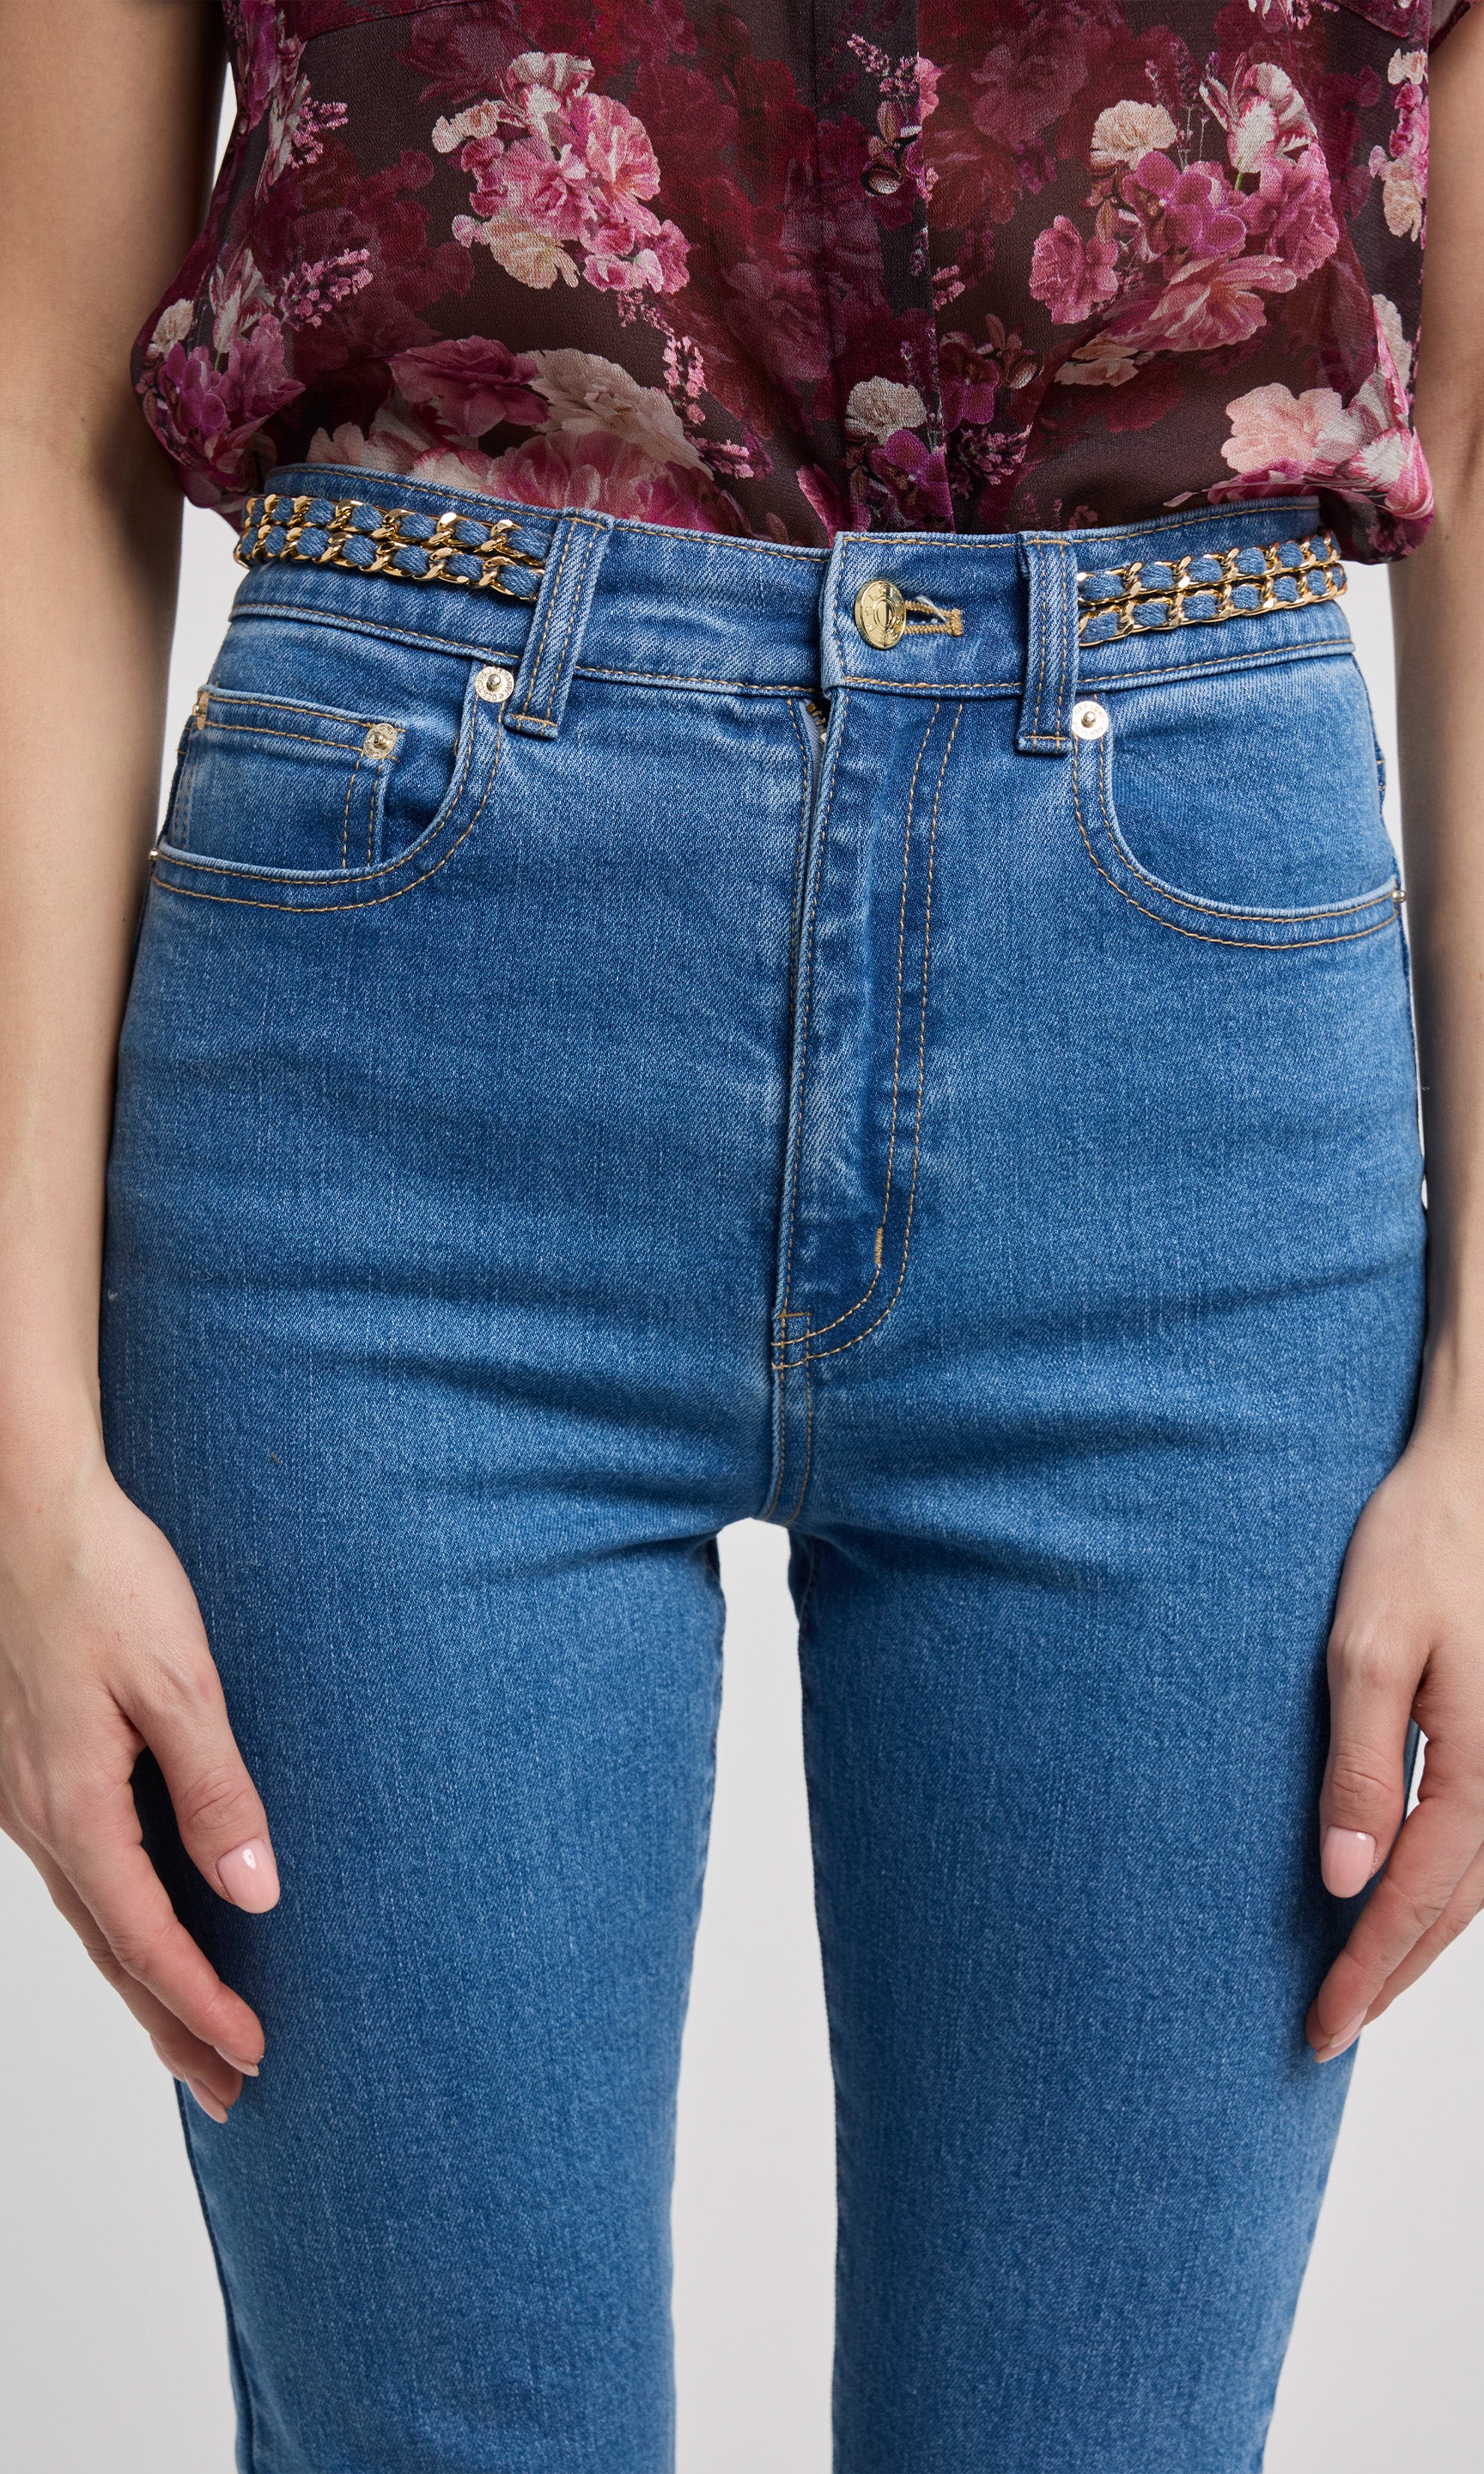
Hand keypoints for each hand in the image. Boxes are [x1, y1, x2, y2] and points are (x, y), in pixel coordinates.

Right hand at [0, 1445, 278, 2119]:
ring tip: (193, 2042)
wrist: (27, 1508)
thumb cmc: (103, 1578)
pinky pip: (76, 1872)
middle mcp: (39, 1814)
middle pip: (112, 1950)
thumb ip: (216, 1791)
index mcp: (74, 1804)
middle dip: (172, 2027)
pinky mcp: (31, 1764)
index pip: (145, 1938)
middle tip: (230, 2095)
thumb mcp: (179, 1682)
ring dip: (144, 1984)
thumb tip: (255, 1895)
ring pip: (90, 1917)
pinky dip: (115, 1926)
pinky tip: (139, 1932)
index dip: (201, 2004)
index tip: (256, 2057)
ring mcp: (26, 1792)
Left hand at [1308, 1394, 1483, 2060]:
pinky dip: (1441, 1890)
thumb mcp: (1369, 1647)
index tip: (1317, 2028)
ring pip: (1473, 1887)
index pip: (1413, 1900)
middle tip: (1324, 2033)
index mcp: (1483, 1767)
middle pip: (1451, 1911)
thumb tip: (1342, 1879)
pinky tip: (1403, 1898)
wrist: (1478, 1474)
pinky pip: (1479, 1845)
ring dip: (1417, 1941)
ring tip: (1358, 1987)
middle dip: (1388, 1977)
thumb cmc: (1422, 1545)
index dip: (1364, 1971)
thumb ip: (1359, 1766)